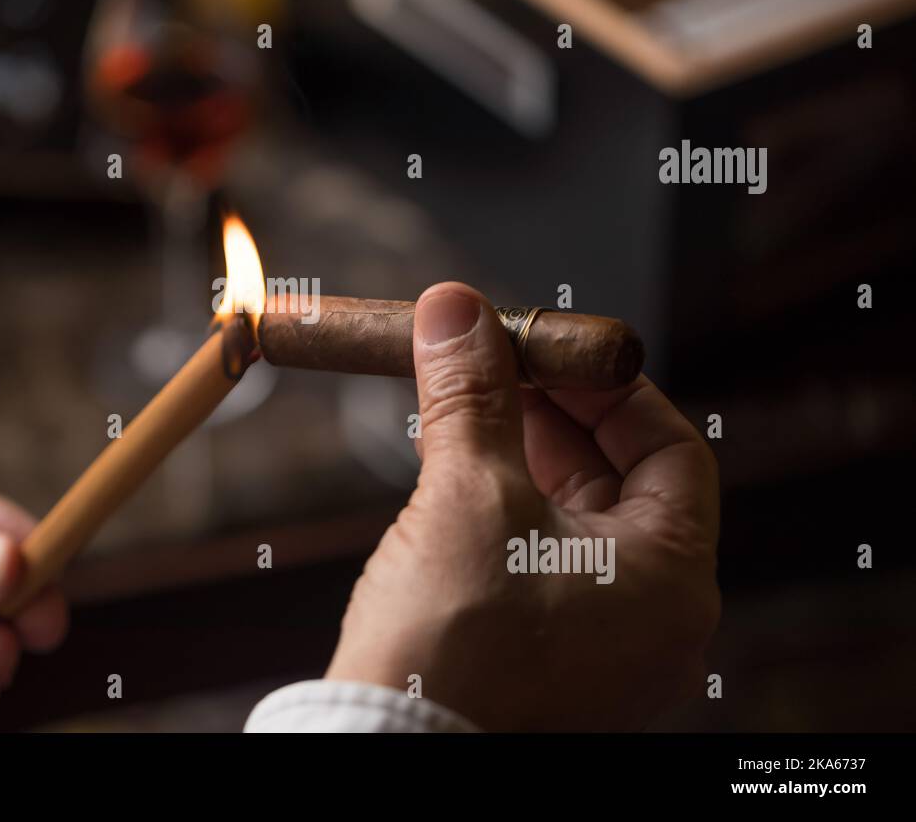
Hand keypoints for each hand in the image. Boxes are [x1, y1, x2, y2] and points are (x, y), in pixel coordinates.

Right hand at [326, 283, 719, 729]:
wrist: (387, 750)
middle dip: (552, 414)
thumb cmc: (452, 647)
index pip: (670, 447)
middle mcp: (652, 618)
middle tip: (493, 365)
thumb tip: (458, 308)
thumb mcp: (467, 495)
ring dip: (520, 457)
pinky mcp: (546, 660)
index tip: (547, 347)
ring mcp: (602, 647)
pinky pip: (542, 563)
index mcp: (672, 579)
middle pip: (619, 480)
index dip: (608, 386)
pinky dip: (505, 511)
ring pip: (573, 520)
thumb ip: (470, 395)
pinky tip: (454, 477)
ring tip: (463, 411)